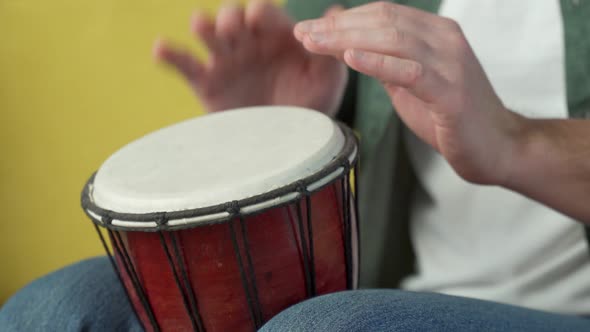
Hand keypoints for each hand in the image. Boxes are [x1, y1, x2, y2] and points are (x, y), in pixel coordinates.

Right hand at [153, 1, 347, 115]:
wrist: (288, 141)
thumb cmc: (311, 106)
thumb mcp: (326, 79)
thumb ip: (329, 49)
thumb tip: (336, 11)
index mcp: (275, 36)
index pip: (263, 12)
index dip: (260, 13)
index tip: (260, 20)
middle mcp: (249, 42)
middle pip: (231, 16)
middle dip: (229, 18)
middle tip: (231, 29)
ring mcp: (226, 61)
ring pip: (207, 34)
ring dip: (203, 26)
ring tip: (202, 27)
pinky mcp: (207, 83)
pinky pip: (185, 64)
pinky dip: (171, 55)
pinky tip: (161, 48)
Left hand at [294, 2, 522, 184]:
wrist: (497, 147)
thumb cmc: (450, 116)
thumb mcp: (410, 83)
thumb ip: (385, 62)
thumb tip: (348, 46)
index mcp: (436, 32)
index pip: (383, 13)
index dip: (344, 18)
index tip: (311, 27)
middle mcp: (445, 39)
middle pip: (383, 20)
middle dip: (337, 26)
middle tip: (302, 32)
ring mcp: (450, 63)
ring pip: (392, 39)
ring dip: (346, 39)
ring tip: (313, 42)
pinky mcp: (450, 92)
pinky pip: (409, 70)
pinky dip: (377, 62)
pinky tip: (349, 58)